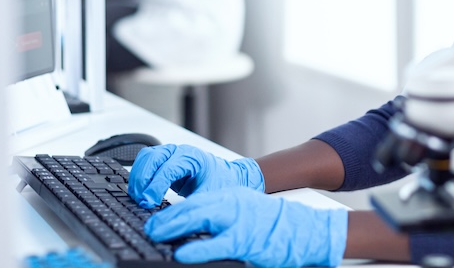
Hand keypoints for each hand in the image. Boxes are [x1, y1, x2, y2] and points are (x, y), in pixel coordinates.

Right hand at [128, 144, 263, 207]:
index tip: (149, 202)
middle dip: (143, 181)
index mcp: (193, 157)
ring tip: (139, 198)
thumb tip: (172, 219)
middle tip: (142, 201)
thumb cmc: (221, 183)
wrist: (227, 177)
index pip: (168, 168)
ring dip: (138, 178)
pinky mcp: (163, 161)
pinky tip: (140, 192)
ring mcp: (170, 154)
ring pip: (145, 158)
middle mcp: (179, 152)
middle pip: (152, 158)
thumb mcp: (208, 196)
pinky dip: (139, 176)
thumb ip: (190, 206)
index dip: (156, 185)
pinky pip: (145, 162)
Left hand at [146, 187, 347, 266]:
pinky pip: (218, 244)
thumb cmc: (273, 226)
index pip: (194, 200)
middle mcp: (232, 204)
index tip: (154, 219)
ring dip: (175, 225)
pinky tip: (182, 253)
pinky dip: (198, 248)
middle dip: (167, 217)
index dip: (172, 209)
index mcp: (230, 198)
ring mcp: (239, 221)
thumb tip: (189, 232)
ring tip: (155, 233)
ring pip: (201, 218)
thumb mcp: (243, 214)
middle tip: (148, 227)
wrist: (304, 229)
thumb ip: (219, 220)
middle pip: (193, 206)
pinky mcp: (247, 240)